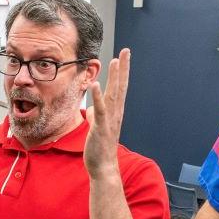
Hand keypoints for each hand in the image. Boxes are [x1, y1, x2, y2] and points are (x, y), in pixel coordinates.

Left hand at [83, 49, 129, 179]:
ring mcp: (109, 120)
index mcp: (115, 112)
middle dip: (123, 68)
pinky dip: (98, 97)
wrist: (103, 167)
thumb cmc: (100, 148)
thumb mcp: (97, 127)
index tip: (124, 56)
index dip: (122, 71)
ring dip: (114, 78)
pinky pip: (100, 110)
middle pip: (120, 87)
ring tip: (114, 61)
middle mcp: (116, 114)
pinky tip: (95, 84)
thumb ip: (96, 116)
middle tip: (127, 51)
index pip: (120, 88)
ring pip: (113, 95)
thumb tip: (91, 109)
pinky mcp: (100, 127)